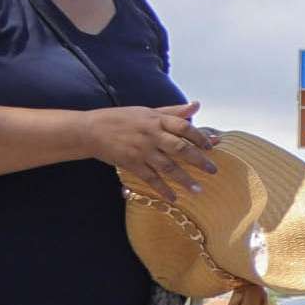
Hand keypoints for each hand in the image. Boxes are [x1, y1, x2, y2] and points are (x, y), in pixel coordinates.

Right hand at [91, 101, 219, 202]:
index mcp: (157, 120)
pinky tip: (174, 198)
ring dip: (184, 179)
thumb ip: (173, 111)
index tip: (212, 146)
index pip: (184, 127)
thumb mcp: (148, 111)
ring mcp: (141, 150)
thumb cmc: (121, 119)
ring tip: (199, 190)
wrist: (90, 130)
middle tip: (214, 171)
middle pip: (180, 148)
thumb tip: (197, 105)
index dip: (200, 137)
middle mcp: (151, 135)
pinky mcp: (131, 163)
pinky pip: (150, 178)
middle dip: (199, 160)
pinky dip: (163, 189)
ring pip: (168, 166)